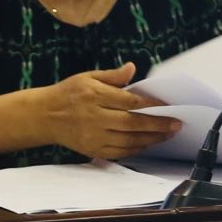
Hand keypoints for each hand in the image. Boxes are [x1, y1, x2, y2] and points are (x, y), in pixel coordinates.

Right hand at [42, 62, 179, 158]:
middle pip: (132, 123)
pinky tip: (148, 144)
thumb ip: (113, 76)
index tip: (169, 107)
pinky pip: (118, 153)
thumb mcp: (88, 77)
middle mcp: (93, 117)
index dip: (152, 105)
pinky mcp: (91, 150)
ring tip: (167, 135)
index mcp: (94, 96)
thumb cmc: (69, 93)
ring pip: (128, 141)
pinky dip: (135, 149)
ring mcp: (92, 136)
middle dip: (157, 125)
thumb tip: (132, 68)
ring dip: (151, 139)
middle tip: (176, 124)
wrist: (44, 116)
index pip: (130, 102)